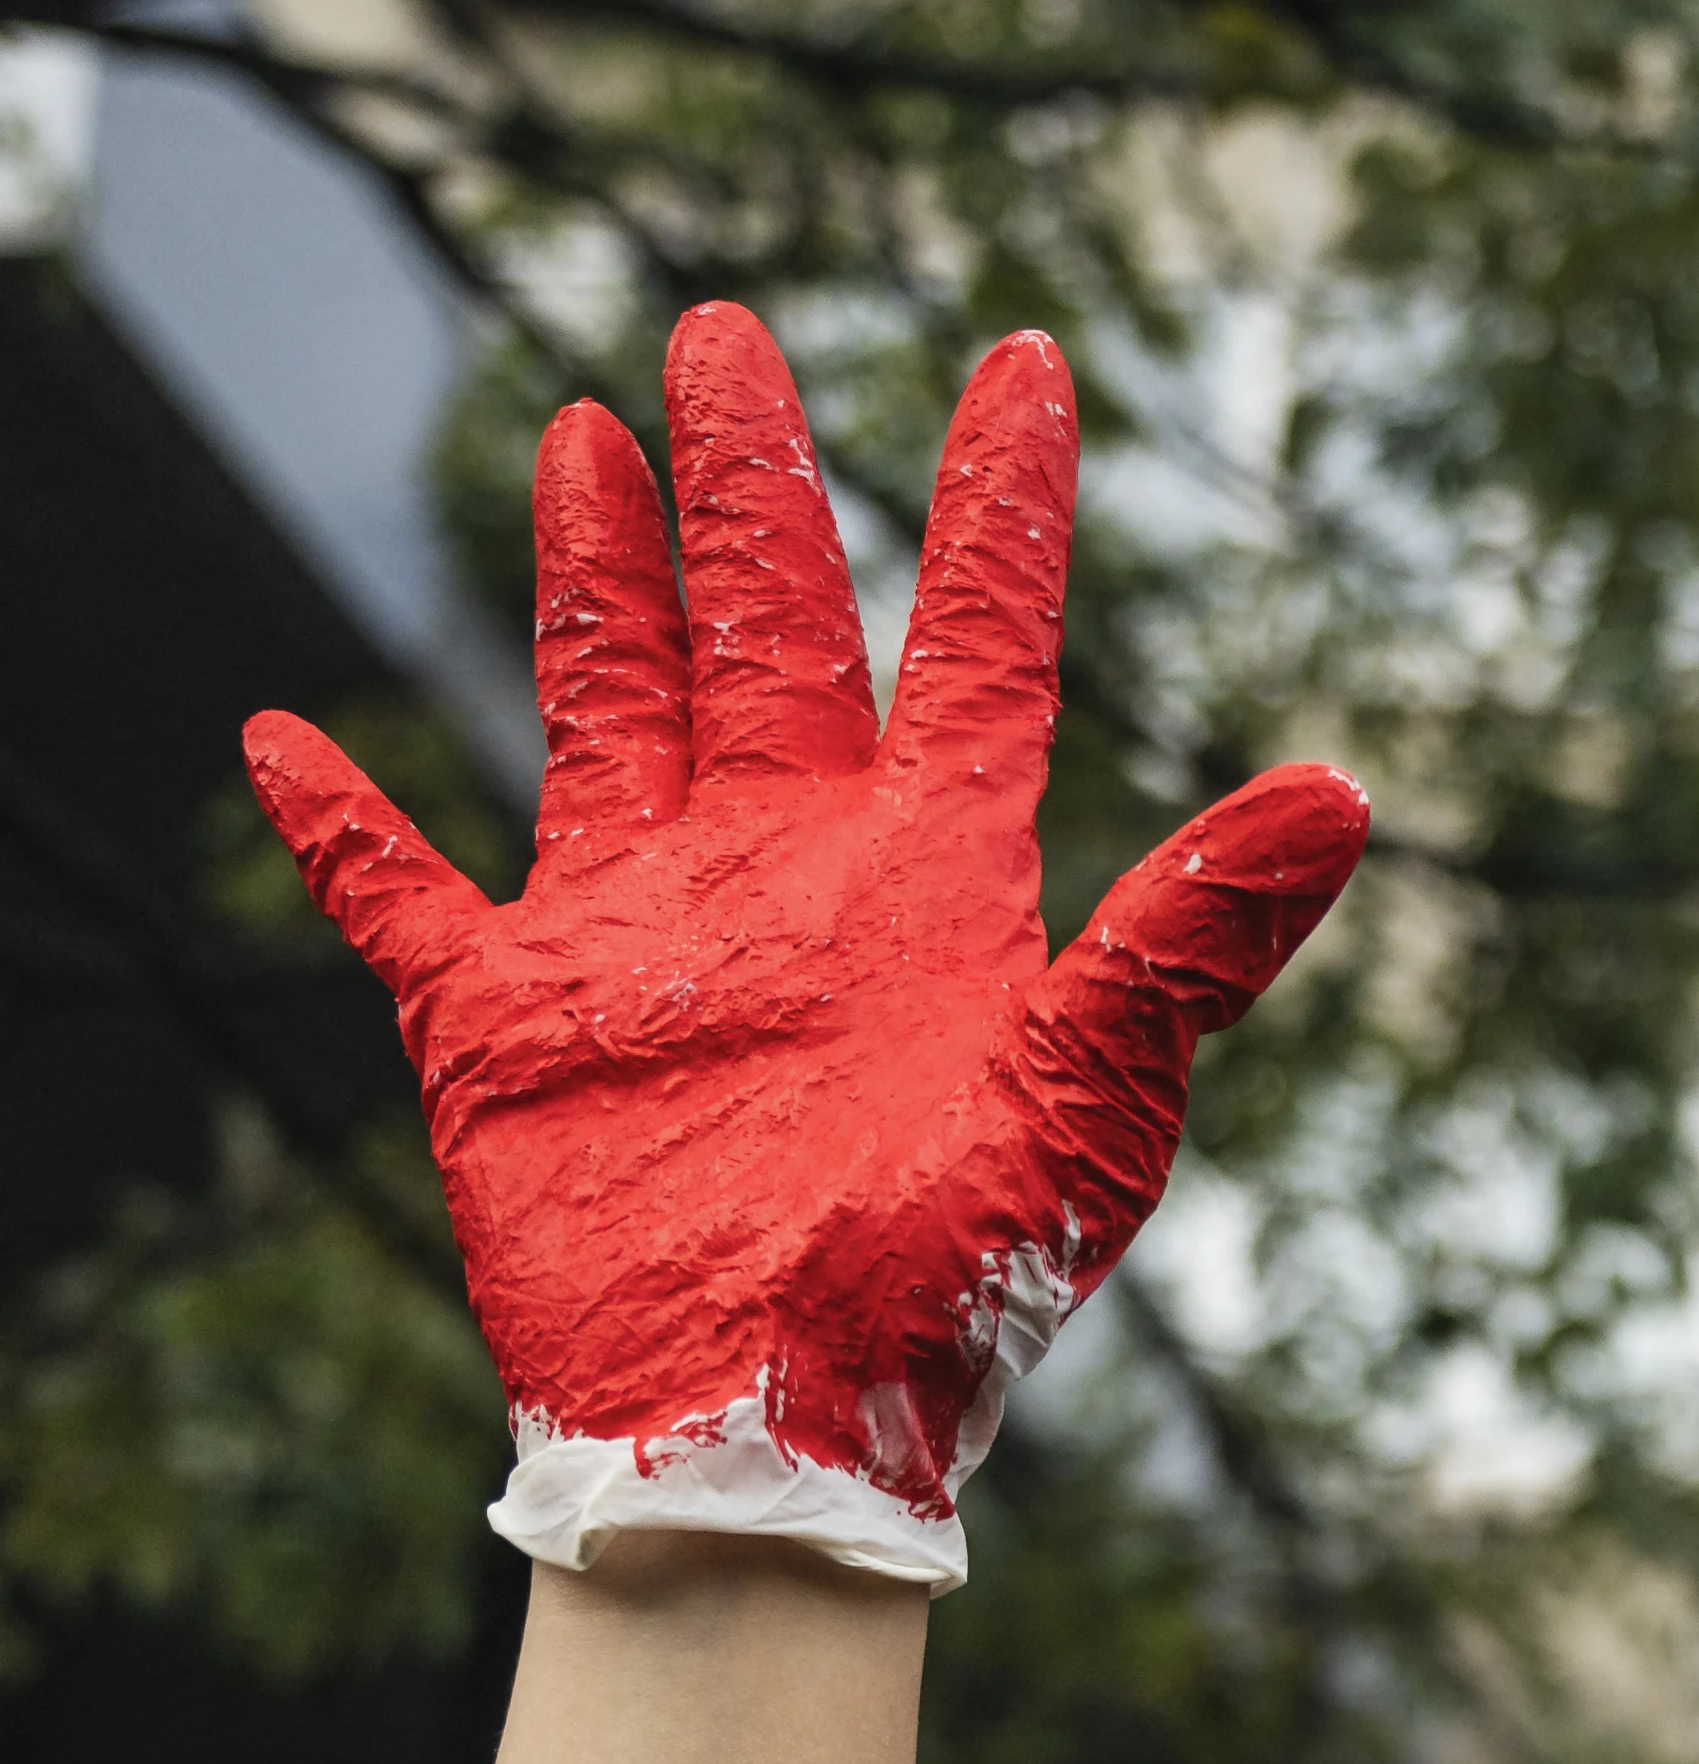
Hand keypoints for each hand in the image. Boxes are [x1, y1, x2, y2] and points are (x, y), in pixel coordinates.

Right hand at [243, 305, 1365, 1587]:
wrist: (794, 1434)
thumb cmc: (960, 1286)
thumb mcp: (1097, 1096)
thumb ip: (1200, 936)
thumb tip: (1350, 791)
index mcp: (936, 882)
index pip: (983, 644)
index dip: (1001, 506)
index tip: (1021, 359)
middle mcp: (792, 876)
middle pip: (775, 629)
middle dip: (756, 485)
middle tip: (726, 329)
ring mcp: (645, 939)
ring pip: (613, 703)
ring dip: (599, 577)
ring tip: (585, 432)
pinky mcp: (510, 1022)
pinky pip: (402, 902)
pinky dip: (342, 830)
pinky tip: (284, 741)